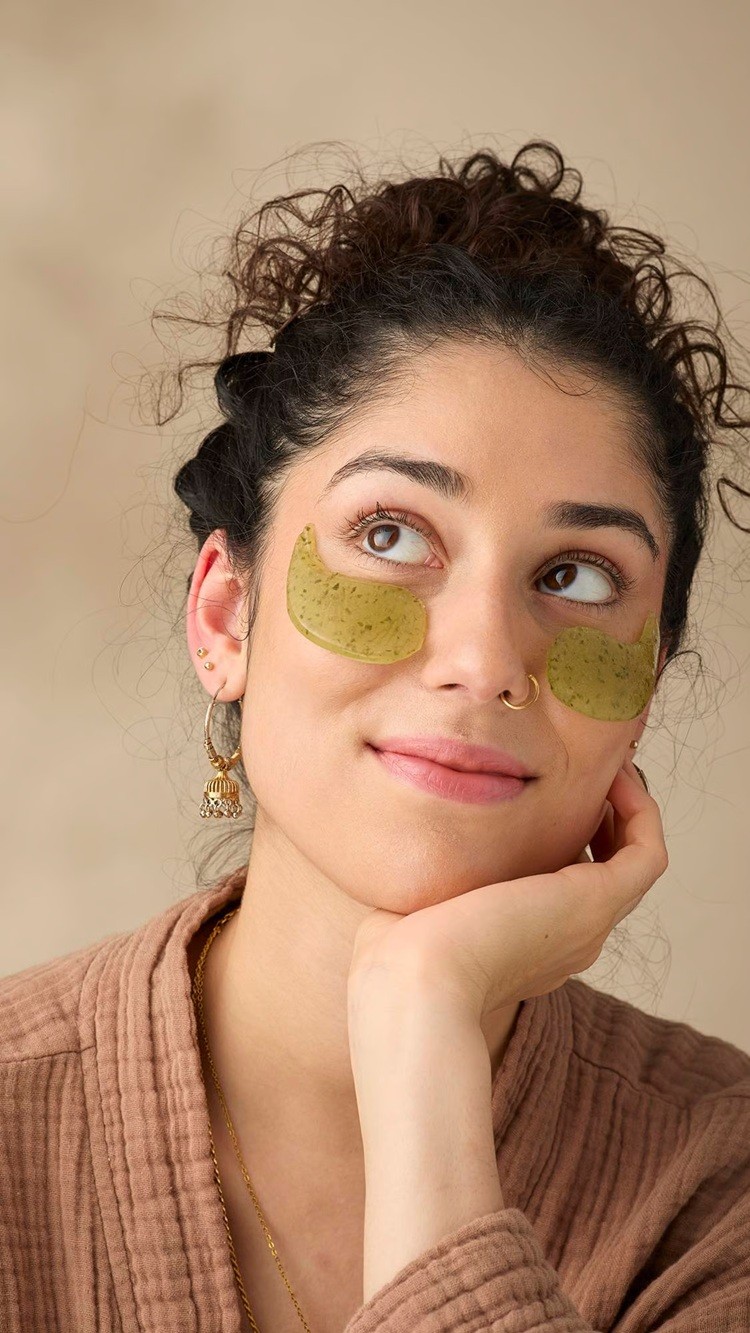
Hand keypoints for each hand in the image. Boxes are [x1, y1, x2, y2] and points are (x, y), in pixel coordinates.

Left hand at [348, 754, 666, 1022]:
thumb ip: (429, 872)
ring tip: (605, 761)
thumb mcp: (417, 903)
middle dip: (598, 812)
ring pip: (632, 859)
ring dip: (626, 805)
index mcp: (526, 944)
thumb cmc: (397, 955)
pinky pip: (647, 852)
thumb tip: (414, 833)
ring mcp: (589, 923)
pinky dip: (640, 809)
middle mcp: (568, 937)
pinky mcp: (599, 902)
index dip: (563, 833)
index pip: (563, 884)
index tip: (543, 790)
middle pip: (604, 868)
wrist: (417, 982)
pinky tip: (613, 773)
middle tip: (582, 766)